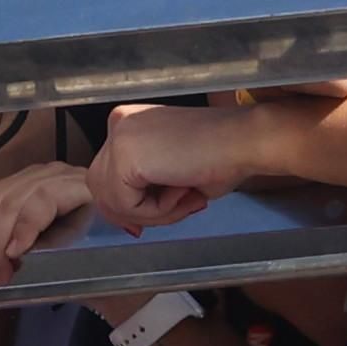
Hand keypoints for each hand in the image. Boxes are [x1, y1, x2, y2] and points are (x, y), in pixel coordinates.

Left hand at [0, 158, 94, 287]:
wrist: (132, 268)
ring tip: (2, 275)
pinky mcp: (80, 187)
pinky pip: (41, 202)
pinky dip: (24, 228)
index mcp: (24, 185)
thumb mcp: (31, 250)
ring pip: (8, 205)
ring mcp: (61, 178)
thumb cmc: (81, 261)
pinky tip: (18, 252)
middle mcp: (39, 176)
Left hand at [91, 100, 267, 234]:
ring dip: (151, 213)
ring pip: (114, 201)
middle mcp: (118, 124)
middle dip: (136, 212)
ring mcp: (119, 138)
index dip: (129, 205)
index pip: (107, 175)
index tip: (153, 218)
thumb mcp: (169, 172)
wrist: (244, 140)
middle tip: (177, 210)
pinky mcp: (125, 157)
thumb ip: (143, 190)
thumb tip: (128, 224)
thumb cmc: (222, 154)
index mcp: (128, 121)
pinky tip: (184, 191)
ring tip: (186, 200)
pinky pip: (127, 206)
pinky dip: (157, 211)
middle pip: (102, 189)